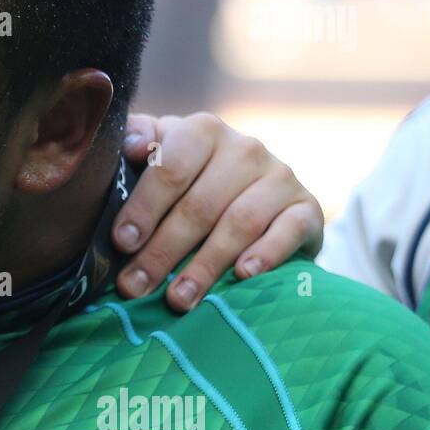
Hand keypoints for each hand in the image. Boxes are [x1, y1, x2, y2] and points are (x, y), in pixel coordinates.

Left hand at [114, 112, 323, 311]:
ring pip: (239, 223)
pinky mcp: (307, 208)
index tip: (122, 243)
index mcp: (203, 131)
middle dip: (162, 251)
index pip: (170, 169)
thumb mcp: (159, 153)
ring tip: (178, 299)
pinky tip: (243, 275)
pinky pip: (289, 231)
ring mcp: (280, 177)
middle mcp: (245, 148)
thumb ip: (136, 142)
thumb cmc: (190, 179)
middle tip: (135, 286)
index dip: (144, 207)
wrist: (256, 193)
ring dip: (205, 265)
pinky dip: (267, 254)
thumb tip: (132, 147)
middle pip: (199, 205)